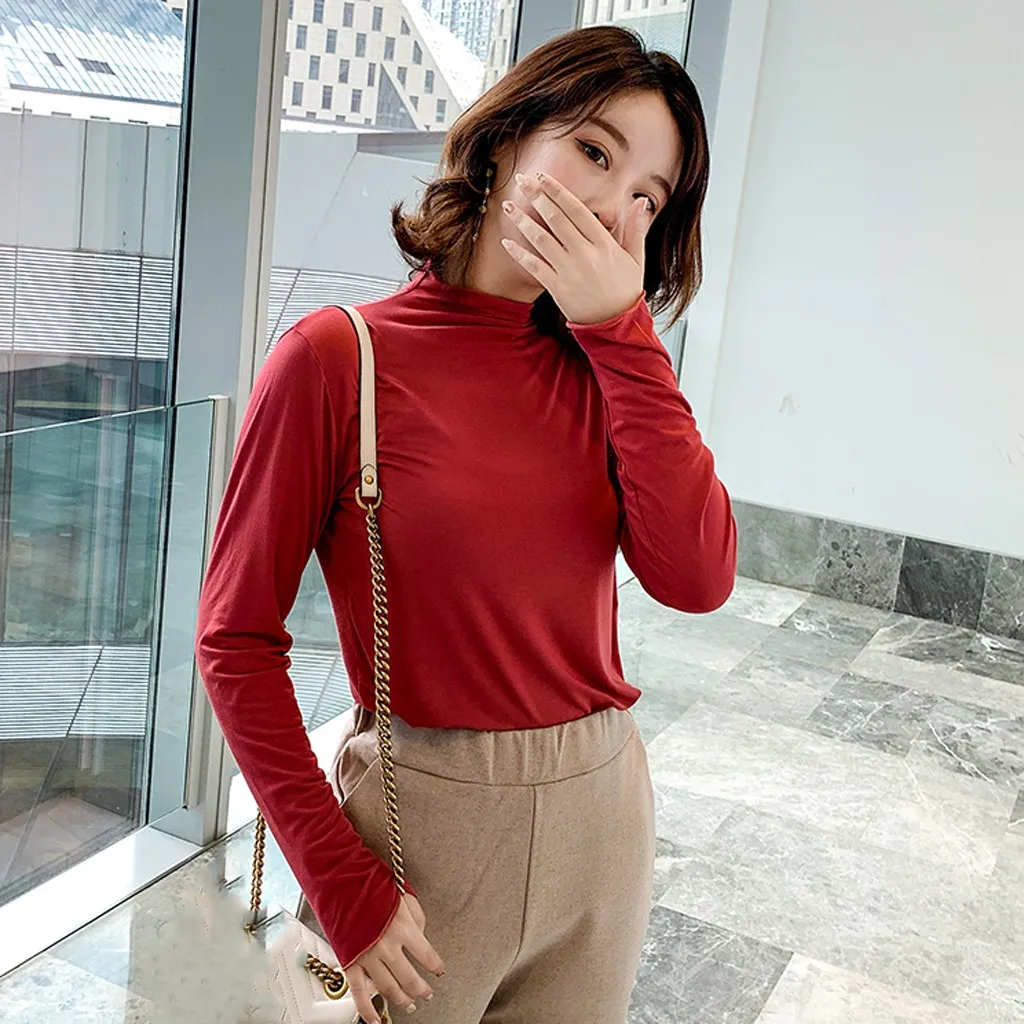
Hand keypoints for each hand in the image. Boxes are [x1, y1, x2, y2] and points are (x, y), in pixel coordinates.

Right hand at [346, 894, 444, 1023]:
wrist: (342, 881)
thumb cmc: (372, 884)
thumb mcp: (404, 895)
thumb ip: (416, 918)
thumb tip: (420, 936)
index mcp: (404, 928)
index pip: (427, 956)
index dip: (436, 966)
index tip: (439, 970)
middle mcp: (388, 946)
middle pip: (409, 978)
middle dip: (421, 989)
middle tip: (427, 993)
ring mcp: (368, 957)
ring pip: (388, 988)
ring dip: (400, 999)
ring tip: (408, 1005)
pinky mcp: (350, 962)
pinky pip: (359, 993)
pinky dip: (366, 1010)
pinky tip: (374, 1020)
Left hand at [500, 171, 652, 324]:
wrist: (615, 325)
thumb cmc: (625, 291)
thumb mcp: (636, 258)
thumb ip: (636, 229)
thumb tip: (640, 201)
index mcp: (604, 244)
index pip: (577, 210)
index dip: (558, 192)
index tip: (543, 177)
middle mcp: (585, 254)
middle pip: (556, 219)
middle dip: (537, 197)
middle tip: (522, 180)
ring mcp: (569, 271)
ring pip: (541, 239)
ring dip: (522, 220)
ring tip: (508, 204)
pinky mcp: (557, 288)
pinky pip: (534, 267)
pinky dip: (519, 253)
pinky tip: (506, 241)